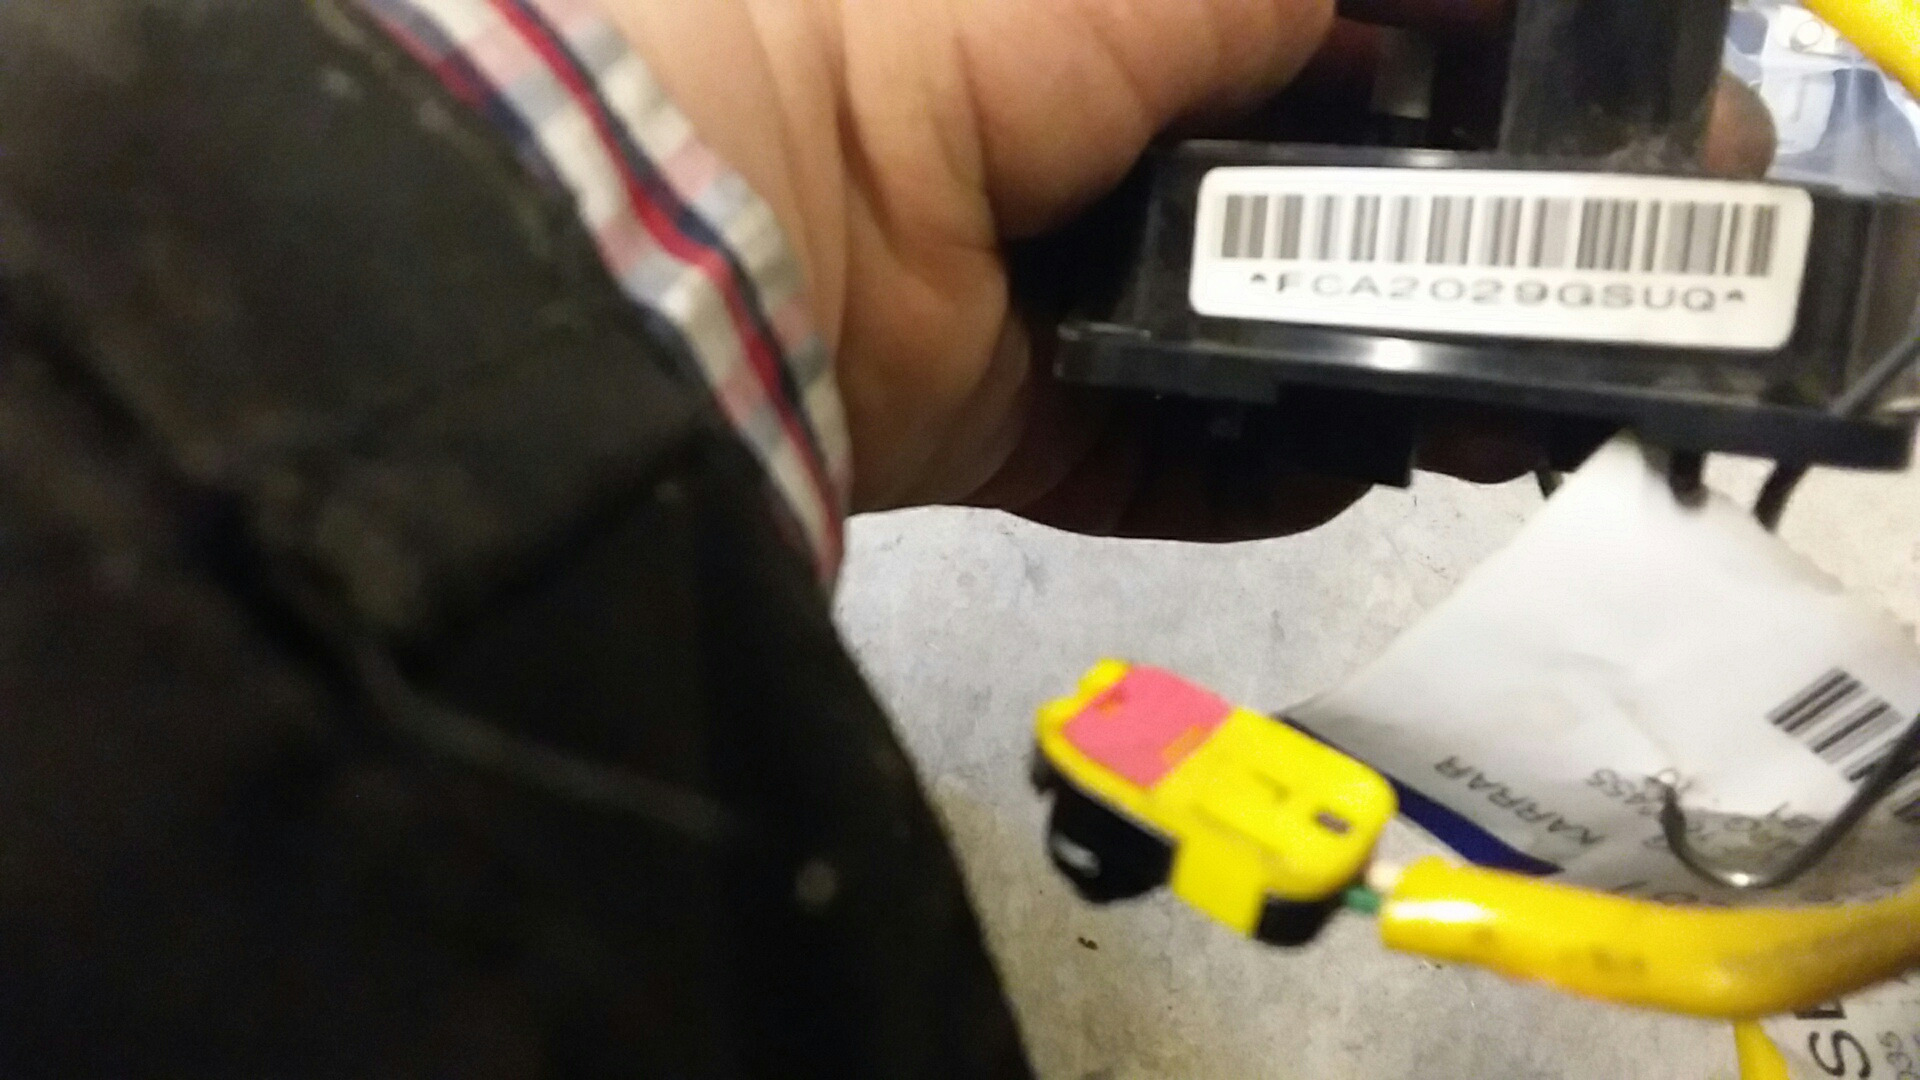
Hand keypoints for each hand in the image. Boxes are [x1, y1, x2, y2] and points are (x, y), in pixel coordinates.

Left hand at [606, 0, 1774, 537]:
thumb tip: (1464, 18)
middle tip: (1591, 293)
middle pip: (1303, 223)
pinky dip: (1260, 478)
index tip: (1589, 139)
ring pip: (1248, 355)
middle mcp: (1082, 157)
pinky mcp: (1011, 428)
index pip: (1325, 64)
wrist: (745, 203)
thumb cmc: (968, 32)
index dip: (1460, 95)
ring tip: (1517, 407)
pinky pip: (1162, 468)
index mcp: (1114, 36)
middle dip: (1445, 260)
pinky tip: (1377, 471)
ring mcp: (1047, 301)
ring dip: (1382, 380)